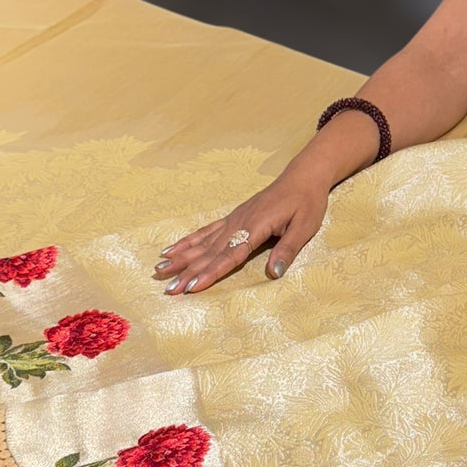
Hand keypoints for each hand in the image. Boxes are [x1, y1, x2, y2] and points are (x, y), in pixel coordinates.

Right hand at [154, 168, 328, 294]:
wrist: (302, 177)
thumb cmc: (306, 203)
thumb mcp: (305, 227)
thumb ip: (288, 250)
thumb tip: (274, 273)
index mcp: (256, 227)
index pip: (230, 255)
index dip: (211, 273)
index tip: (192, 287)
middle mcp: (239, 222)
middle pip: (210, 252)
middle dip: (188, 272)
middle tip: (169, 289)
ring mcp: (233, 219)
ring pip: (203, 242)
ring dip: (181, 258)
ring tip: (160, 272)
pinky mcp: (233, 217)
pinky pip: (205, 231)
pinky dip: (188, 241)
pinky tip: (172, 250)